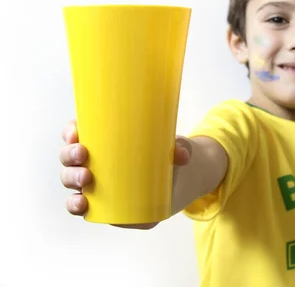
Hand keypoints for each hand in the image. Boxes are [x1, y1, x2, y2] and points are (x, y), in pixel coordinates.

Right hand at [59, 120, 191, 220]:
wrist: (179, 184)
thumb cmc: (170, 157)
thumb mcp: (177, 149)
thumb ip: (181, 150)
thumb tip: (182, 156)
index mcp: (103, 141)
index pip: (76, 133)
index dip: (69, 131)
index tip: (75, 132)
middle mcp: (93, 162)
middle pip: (69, 157)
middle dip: (69, 155)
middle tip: (83, 155)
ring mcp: (96, 184)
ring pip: (71, 181)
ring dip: (72, 179)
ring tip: (85, 179)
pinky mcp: (103, 205)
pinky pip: (82, 206)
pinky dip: (77, 205)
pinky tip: (81, 205)